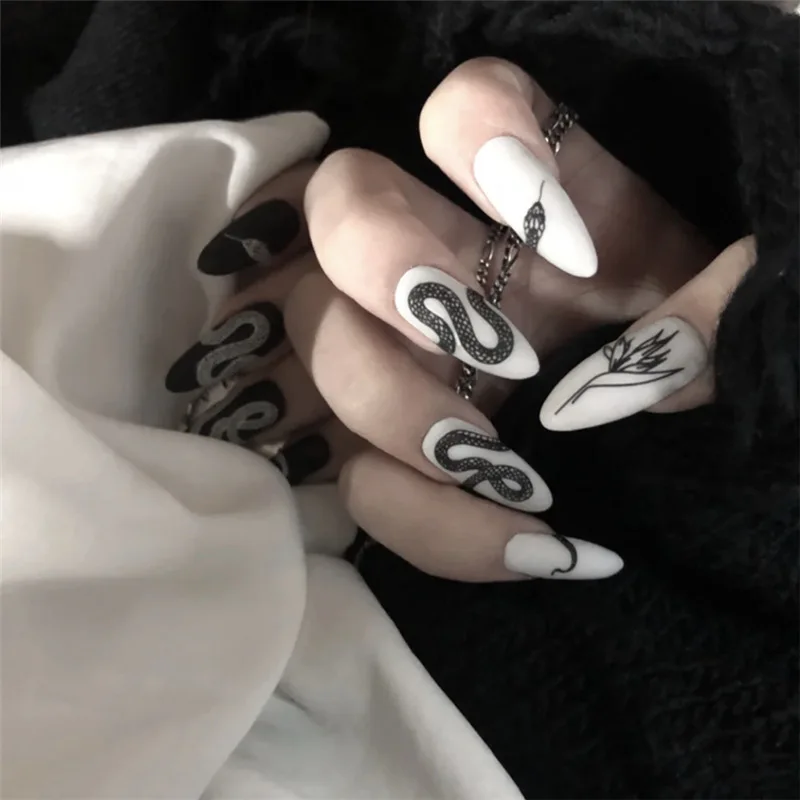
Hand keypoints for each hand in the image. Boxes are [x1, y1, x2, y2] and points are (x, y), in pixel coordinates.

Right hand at [166, 58, 752, 581]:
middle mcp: (450, 265)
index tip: (576, 251)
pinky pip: (357, 484)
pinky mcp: (394, 453)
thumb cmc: (713, 360)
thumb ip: (720, 311)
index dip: (484, 142)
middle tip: (507, 363)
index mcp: (540, 206)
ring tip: (509, 477)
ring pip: (322, 345)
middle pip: (342, 207)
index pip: (461, 106)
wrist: (691, 458)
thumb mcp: (738, 315)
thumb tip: (643, 373)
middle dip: (395, 275)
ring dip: (389, 412)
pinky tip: (520, 546)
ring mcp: (405, 359)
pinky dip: (425, 524)